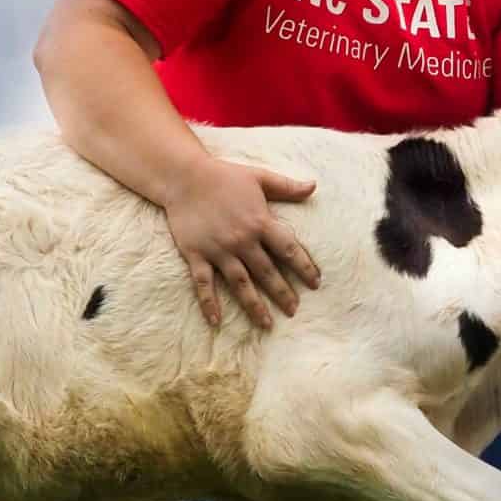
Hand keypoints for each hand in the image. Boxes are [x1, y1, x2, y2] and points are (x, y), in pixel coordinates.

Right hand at [164, 158, 324, 329]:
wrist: (184, 177)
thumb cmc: (224, 175)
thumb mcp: (259, 177)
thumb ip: (287, 186)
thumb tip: (314, 186)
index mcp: (260, 222)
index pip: (288, 250)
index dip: (305, 267)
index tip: (316, 283)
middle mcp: (242, 240)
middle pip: (267, 273)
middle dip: (283, 293)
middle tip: (294, 311)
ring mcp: (219, 250)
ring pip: (241, 284)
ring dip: (254, 306)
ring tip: (267, 324)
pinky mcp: (197, 255)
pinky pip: (204, 284)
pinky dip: (209, 303)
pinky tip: (216, 321)